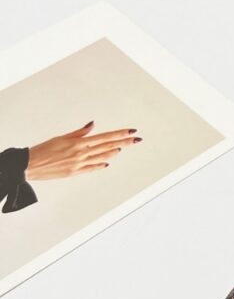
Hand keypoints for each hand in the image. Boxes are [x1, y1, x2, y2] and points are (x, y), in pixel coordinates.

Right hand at [26, 121, 141, 180]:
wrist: (30, 165)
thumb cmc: (43, 150)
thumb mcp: (61, 138)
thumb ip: (79, 133)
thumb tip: (93, 125)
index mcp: (78, 143)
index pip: (105, 137)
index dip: (120, 134)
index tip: (131, 131)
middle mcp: (81, 153)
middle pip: (108, 146)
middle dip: (124, 142)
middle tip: (137, 139)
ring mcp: (80, 164)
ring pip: (103, 157)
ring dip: (114, 152)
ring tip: (124, 147)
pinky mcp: (76, 173)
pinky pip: (93, 168)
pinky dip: (102, 164)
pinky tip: (108, 161)